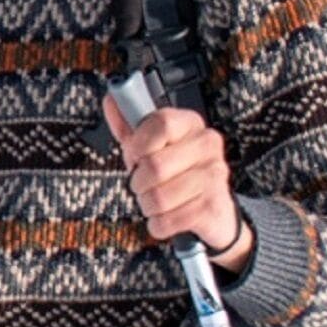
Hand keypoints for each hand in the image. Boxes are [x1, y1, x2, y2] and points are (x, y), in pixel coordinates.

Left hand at [103, 95, 253, 271]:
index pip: (162, 123)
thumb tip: (112, 102)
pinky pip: (168, 220)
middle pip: (155, 165)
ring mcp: (214, 176)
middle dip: (139, 182)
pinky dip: (159, 224)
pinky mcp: (212, 207)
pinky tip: (166, 217)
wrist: (213, 211)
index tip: (134, 156)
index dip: (138, 144)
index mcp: (191, 124)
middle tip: (142, 184)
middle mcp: (208, 145)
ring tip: (155, 201)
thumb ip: (130, 126)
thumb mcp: (152, 147)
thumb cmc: (177, 174)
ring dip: (148, 205)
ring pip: (159, 197)